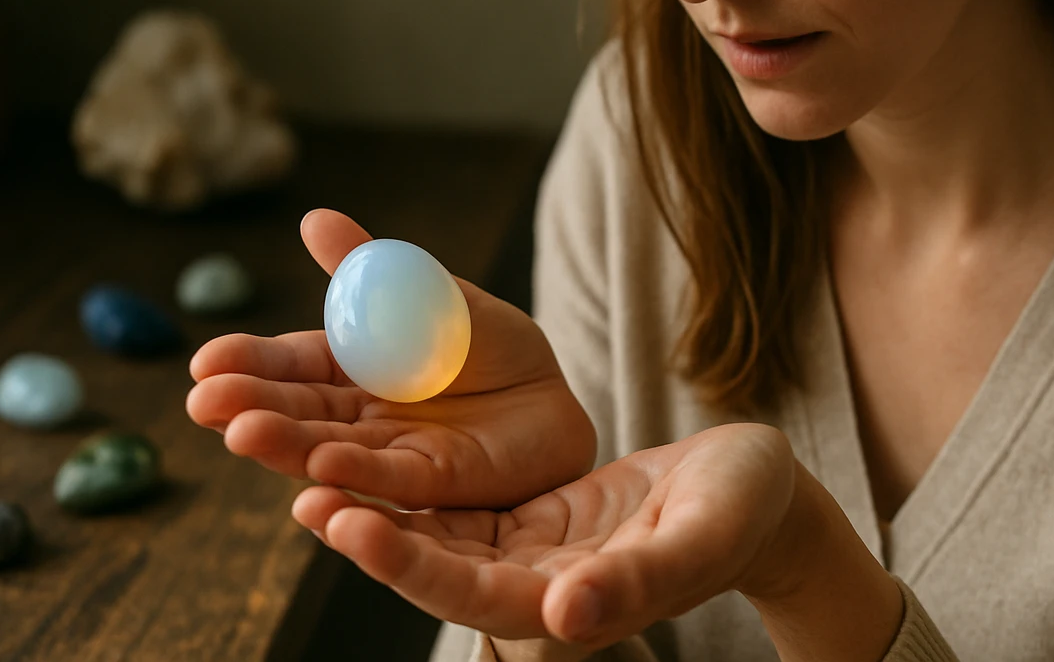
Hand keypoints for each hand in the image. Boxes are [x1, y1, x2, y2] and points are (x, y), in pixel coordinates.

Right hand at [184, 209, 596, 509]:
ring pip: (329, 450)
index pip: (290, 365)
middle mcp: (358, 415)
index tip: (204, 363)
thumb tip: (313, 218)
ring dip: (284, 444)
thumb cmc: (489, 345)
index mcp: (351, 364)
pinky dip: (354, 473)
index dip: (248, 364)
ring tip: (241, 432)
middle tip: (203, 402)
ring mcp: (390, 453)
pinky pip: (391, 479)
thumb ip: (372, 268)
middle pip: (297, 412)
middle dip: (247, 407)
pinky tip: (319, 466)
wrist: (556, 396)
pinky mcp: (434, 483)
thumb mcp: (433, 292)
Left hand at [290, 423, 799, 647]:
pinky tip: (367, 436)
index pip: (468, 593)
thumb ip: (637, 580)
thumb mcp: (700, 536)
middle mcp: (532, 586)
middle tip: (298, 488)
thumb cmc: (744, 511)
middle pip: (430, 564)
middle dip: (364, 528)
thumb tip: (566, 617)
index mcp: (569, 603)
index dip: (406, 564)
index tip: (349, 524)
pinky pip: (455, 496)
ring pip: (432, 529)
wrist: (755, 491)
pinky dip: (410, 471)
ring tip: (304, 461)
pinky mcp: (528, 515)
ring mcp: (527, 552)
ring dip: (372, 498)